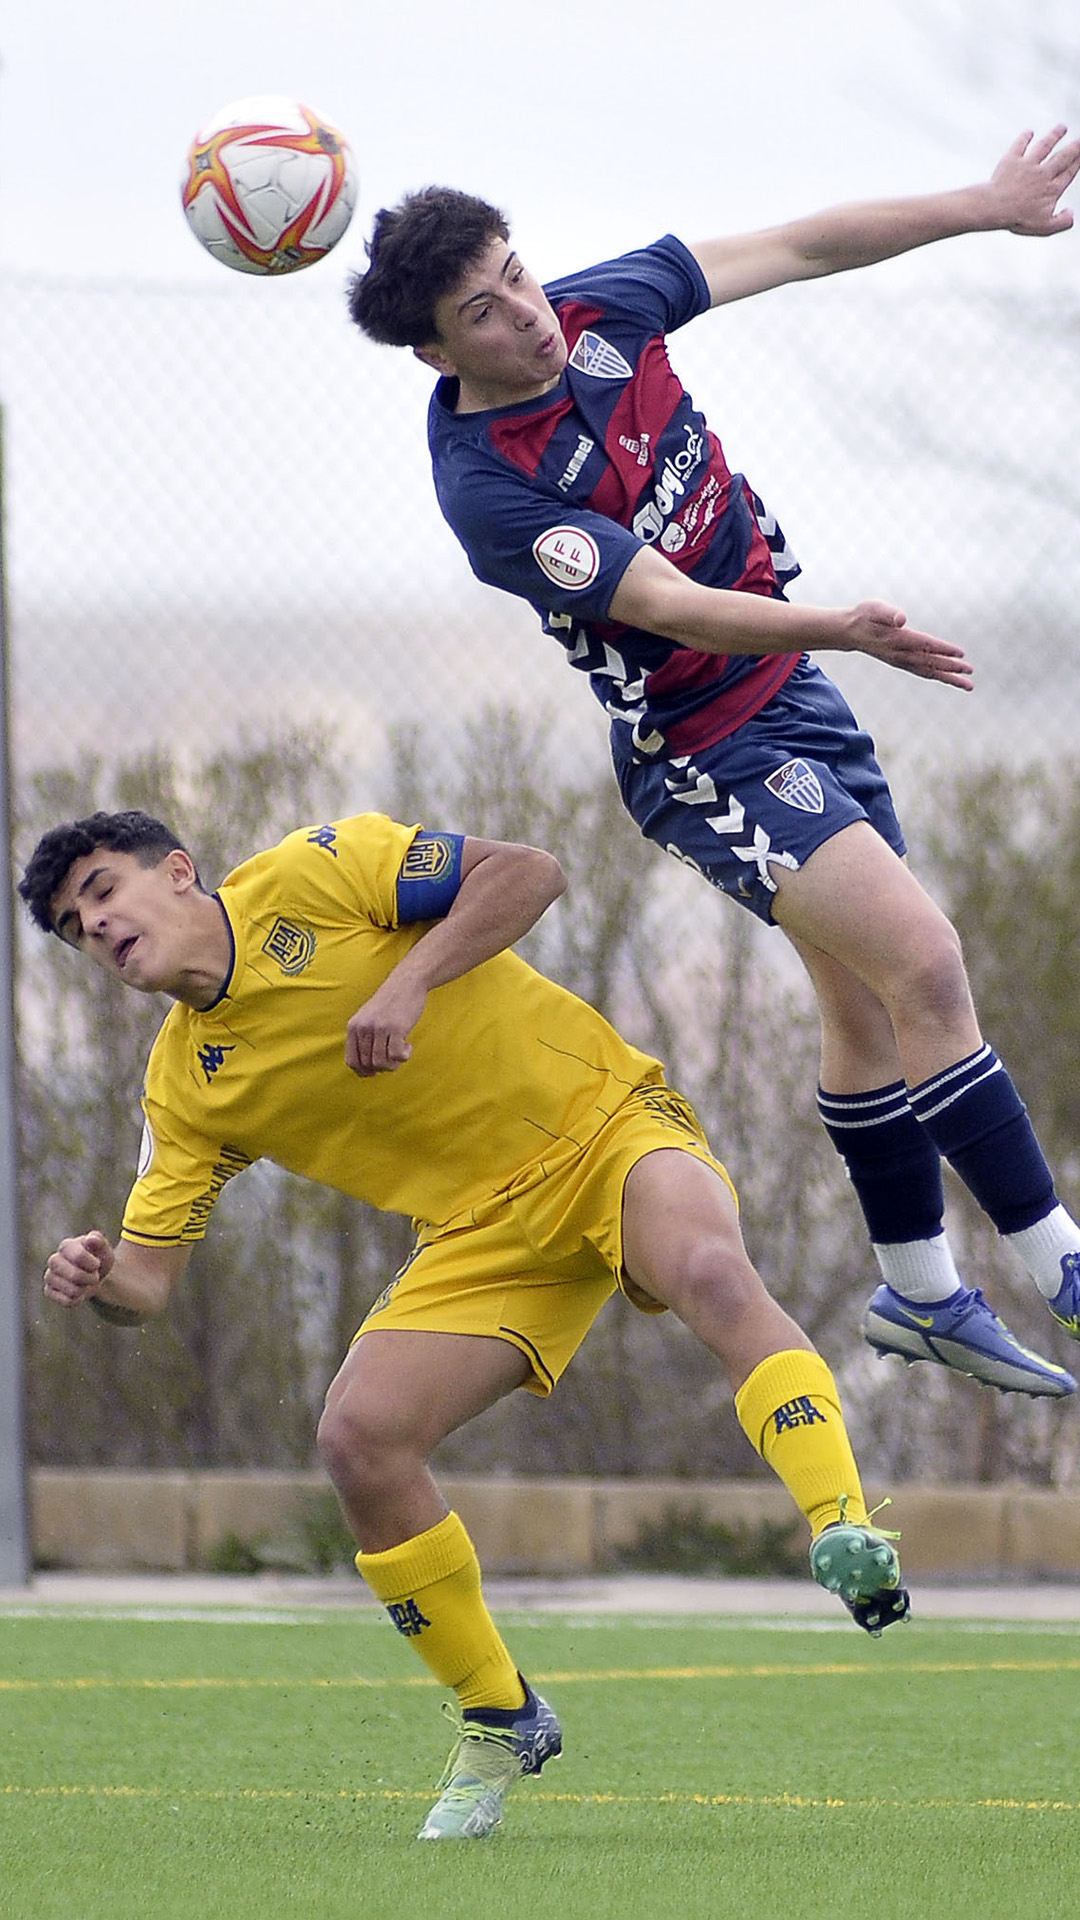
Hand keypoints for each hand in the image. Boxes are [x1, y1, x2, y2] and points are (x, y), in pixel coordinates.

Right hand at [42, 1229, 114, 1307]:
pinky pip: (67, 1301)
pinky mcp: (49, 1291)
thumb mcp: (103, 1248)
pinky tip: (79, 1291)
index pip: (79, 1256)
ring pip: (72, 1290)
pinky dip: (78, 1298)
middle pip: (74, 1276)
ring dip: (85, 1288)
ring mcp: (49, 1276)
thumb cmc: (98, 1258)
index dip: (93, 1264)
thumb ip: (99, 1241)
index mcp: (66, 1246)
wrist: (94, 1273)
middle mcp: (54, 1260)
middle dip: (90, 1278)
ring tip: (86, 1282)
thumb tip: (91, 1239)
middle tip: (94, 1275)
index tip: (97, 1264)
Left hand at [345, 974, 427, 1075]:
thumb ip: (363, 1038)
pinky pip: (396, 1056)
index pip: (352, 1061)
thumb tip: (365, 1070)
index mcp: (353, 1027)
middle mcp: (363, 1028)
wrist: (406, 982)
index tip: (375, 1071)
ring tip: (401, 1051)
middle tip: (393, 1056)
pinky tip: (408, 1045)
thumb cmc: (389, 1002)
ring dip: (394, 1063)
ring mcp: (379, 1028)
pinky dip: (404, 1057)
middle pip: (368, 1065)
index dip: (364, 1071)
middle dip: (383, 1067)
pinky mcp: (396, 1028)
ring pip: (382, 1063)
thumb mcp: (367, 1018)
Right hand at [842, 602, 973, 688]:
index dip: (943, 649)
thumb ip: (889, 613)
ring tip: (967, 685)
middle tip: (970, 673)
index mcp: (898, 639)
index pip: (925, 645)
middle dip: (951, 668)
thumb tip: (902, 620)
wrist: (849, 631)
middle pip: (930, 663)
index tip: (961, 654)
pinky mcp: (901, 662)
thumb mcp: (875, 608)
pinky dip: (937, 676)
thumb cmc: (864, 616)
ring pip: (928, 671)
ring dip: (948, 678)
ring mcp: (901, 660)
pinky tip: (949, 679)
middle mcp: (900, 654)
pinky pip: (922, 671)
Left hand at [986, 126, 1079, 236]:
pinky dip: (1024, 138)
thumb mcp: (1044, 227)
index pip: (1068, 173)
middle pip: (1061, 157)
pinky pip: (1019, 145)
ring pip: (1044, 146)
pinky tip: (1029, 132)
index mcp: (1051, 190)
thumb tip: (1071, 214)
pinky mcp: (1011, 161)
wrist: (996, 208)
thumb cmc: (1018, 219)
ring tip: (1062, 128)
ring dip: (1054, 136)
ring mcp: (1027, 165)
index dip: (1077, 164)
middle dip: (1074, 148)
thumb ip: (1061, 222)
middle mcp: (1042, 174)